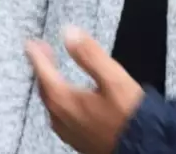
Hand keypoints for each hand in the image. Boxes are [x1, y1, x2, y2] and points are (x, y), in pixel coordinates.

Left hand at [25, 26, 143, 153]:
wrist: (144, 147)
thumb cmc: (130, 116)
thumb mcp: (113, 78)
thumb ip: (90, 54)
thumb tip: (71, 33)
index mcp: (66, 101)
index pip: (44, 72)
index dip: (37, 55)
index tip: (31, 43)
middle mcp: (61, 118)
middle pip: (45, 88)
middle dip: (43, 67)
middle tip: (43, 51)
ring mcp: (68, 131)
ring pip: (52, 103)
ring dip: (50, 84)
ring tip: (54, 71)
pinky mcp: (78, 138)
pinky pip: (60, 115)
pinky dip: (59, 99)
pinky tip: (68, 97)